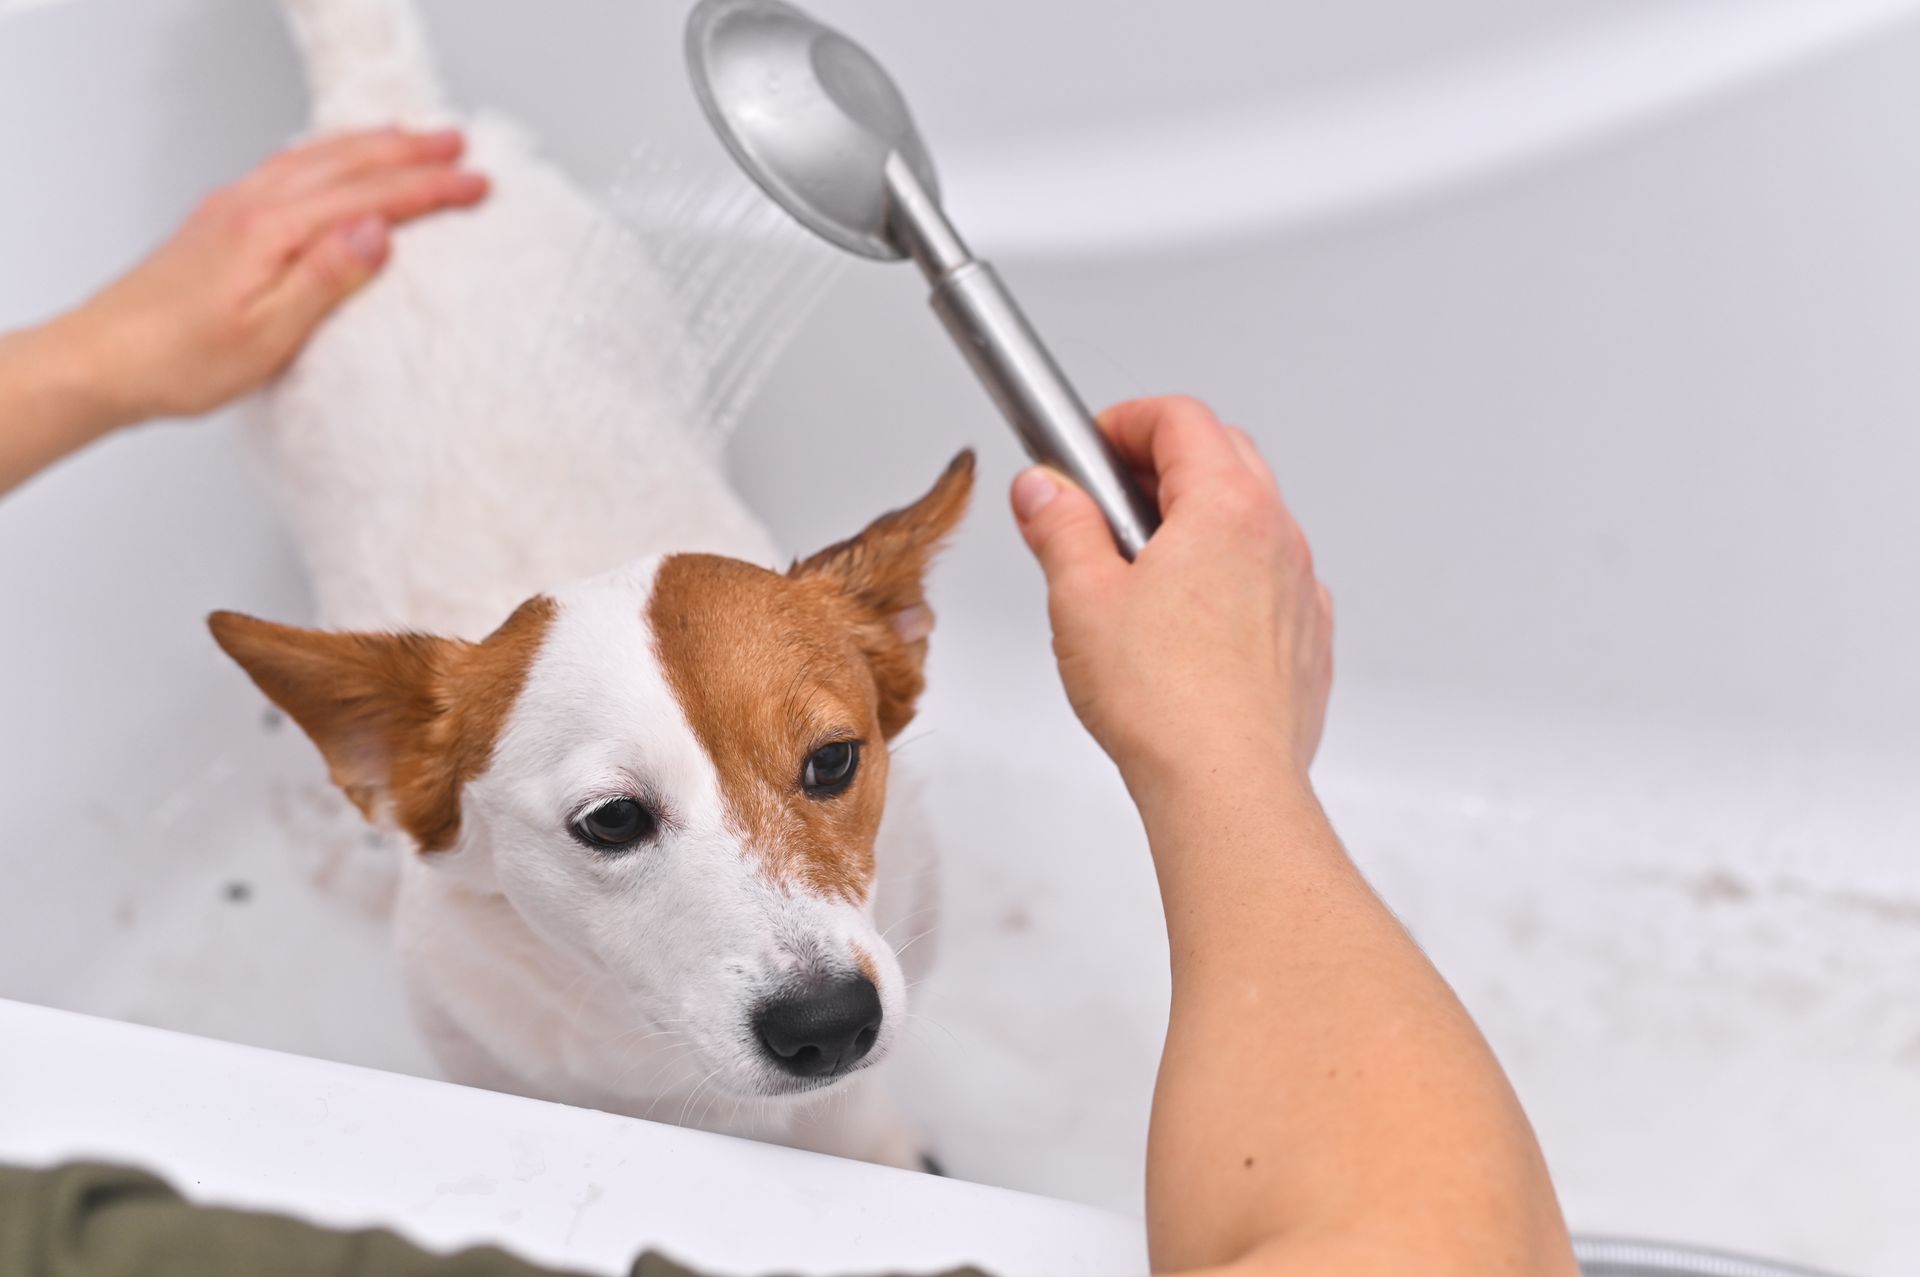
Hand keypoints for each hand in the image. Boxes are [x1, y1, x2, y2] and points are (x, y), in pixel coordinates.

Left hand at [57, 126, 487, 428]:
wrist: (101, 361)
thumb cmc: (178, 359)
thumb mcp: (268, 333)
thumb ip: (326, 277)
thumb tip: (378, 230)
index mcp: (272, 232)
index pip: (370, 197)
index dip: (429, 187)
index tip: (475, 182)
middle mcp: (251, 207)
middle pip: (345, 163)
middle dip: (408, 151)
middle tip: (458, 144)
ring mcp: (232, 208)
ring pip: (314, 157)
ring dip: (369, 145)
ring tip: (408, 139)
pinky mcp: (219, 221)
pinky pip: (288, 167)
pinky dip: (327, 154)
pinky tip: (332, 163)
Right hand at [1009, 396, 1332, 796]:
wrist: (1225, 785)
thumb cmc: (1165, 701)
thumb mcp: (1080, 597)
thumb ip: (1059, 526)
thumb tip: (1044, 490)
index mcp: (1226, 506)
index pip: (1180, 418)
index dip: (1123, 421)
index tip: (1087, 449)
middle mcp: (1277, 536)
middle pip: (1223, 455)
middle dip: (1158, 464)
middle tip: (1104, 500)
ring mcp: (1299, 588)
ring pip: (1248, 520)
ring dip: (1193, 523)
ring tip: (1135, 573)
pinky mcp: (1305, 639)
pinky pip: (1266, 581)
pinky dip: (1225, 579)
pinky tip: (1181, 625)